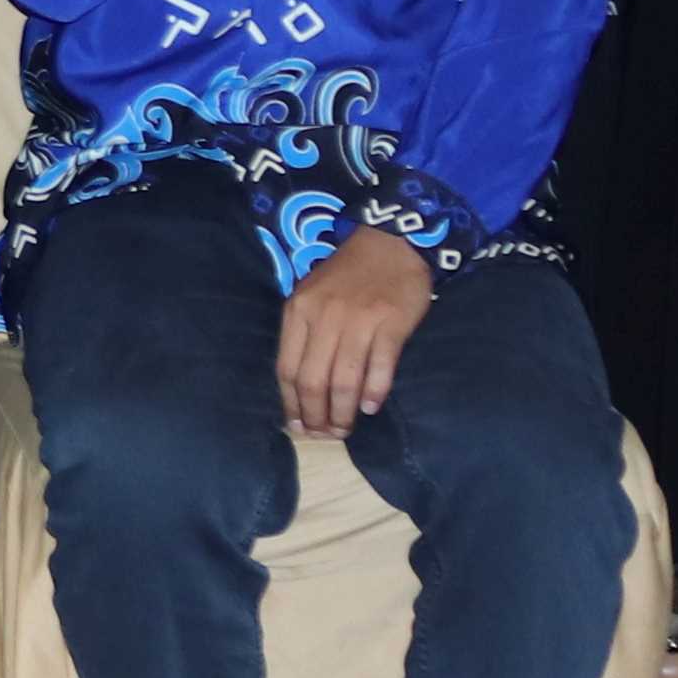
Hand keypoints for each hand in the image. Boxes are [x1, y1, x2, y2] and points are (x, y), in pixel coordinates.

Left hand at [276, 229, 433, 438]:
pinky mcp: (390, 323)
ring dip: (343, 412)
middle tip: (326, 434)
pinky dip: (374, 392)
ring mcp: (358, 320)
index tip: (297, 426)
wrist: (391, 242)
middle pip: (313, 380)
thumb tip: (300, 387)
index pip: (287, 368)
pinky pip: (379, 368)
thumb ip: (304, 333)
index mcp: (298, 311)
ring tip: (345, 428)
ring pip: (344, 380)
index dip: (290, 404)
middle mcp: (324, 317)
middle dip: (316, 415)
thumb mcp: (312, 295)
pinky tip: (370, 407)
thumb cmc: (348, 274)